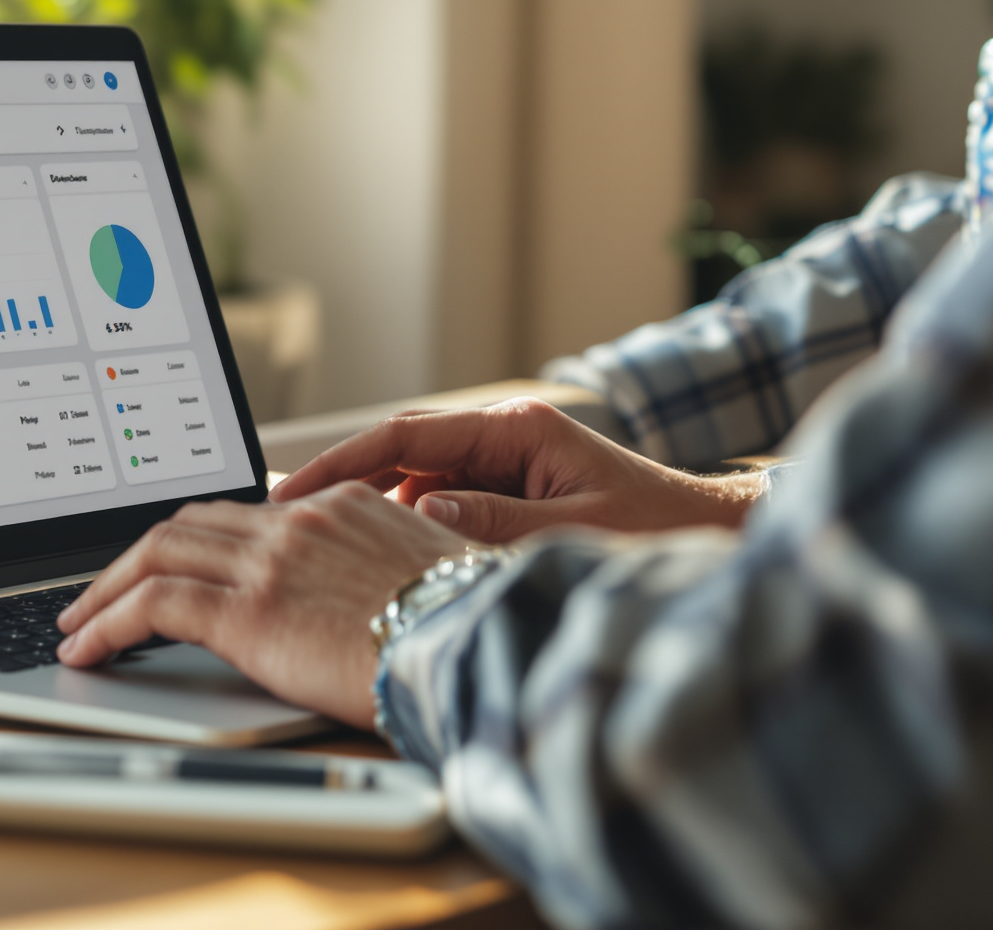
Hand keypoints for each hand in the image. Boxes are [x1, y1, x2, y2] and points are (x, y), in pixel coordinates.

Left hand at [53, 483, 465, 728]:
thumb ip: (380, 568)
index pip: (243, 509)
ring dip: (105, 589)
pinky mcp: (250, 610)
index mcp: (342, 504)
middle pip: (187, 522)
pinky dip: (108, 623)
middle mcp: (299, 519)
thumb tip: (360, 597)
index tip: (167, 561)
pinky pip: (152, 605)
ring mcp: (271, 560)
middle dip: (132, 557)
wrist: (478, 644)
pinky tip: (90, 650)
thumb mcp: (427, 575)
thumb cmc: (469, 628)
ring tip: (78, 623)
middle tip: (100, 590)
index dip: (194, 536)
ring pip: (155, 553)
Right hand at [272, 396, 763, 542]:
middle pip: (400, 454)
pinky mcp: (510, 493)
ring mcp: (505, 464)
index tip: (293, 489)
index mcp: (516, 429)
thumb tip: (421, 513)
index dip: (342, 461)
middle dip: (341, 485)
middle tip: (282, 520)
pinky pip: (442, 506)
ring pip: (416, 483)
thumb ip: (494, 523)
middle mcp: (504, 437)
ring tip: (317, 548)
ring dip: (373, 512)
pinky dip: (410, 530)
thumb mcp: (571, 533)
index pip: (406, 435)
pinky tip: (381, 562)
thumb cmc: (655, 530)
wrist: (710, 535)